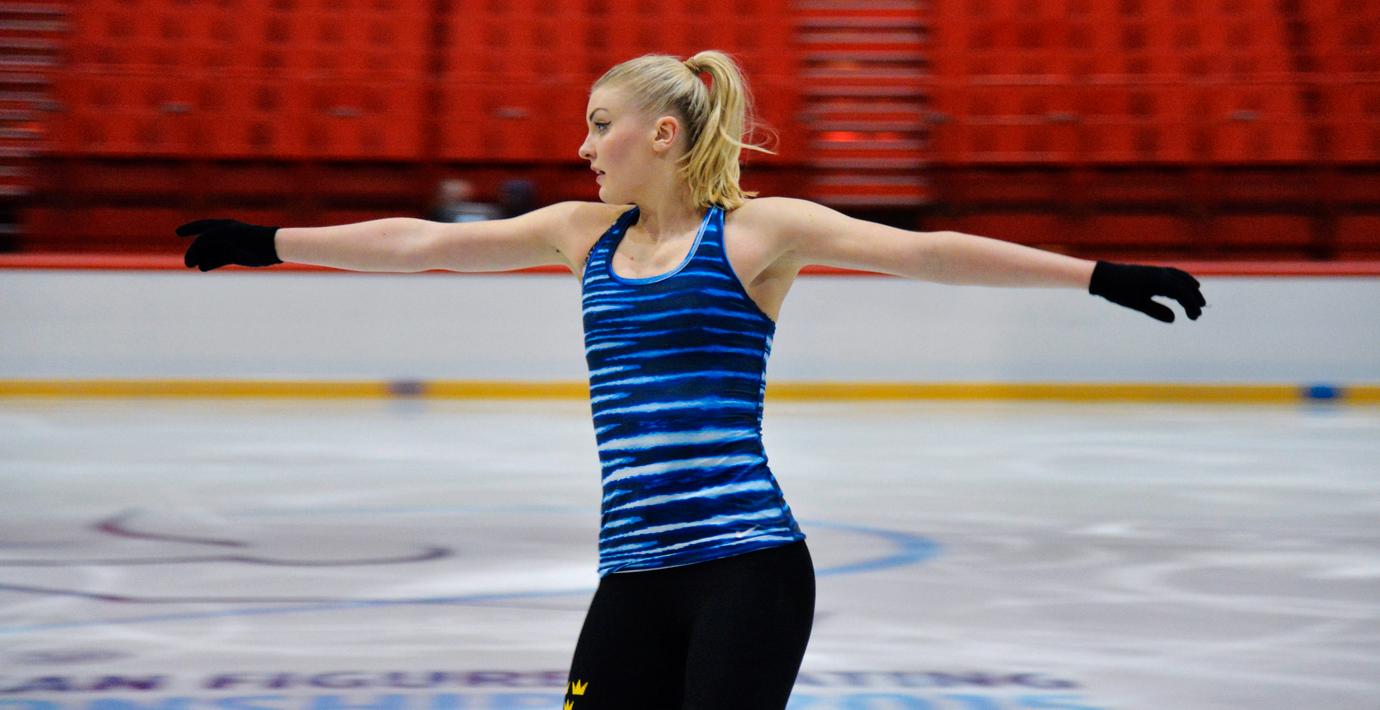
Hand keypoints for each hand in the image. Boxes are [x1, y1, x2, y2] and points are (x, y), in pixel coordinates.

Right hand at [177, 218, 281, 271]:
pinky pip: (220, 259)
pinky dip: (211, 263)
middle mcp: (227, 234)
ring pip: (212, 251)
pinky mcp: (237, 256)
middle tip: (186, 260)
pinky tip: (202, 268)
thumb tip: (191, 257)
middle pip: (205, 241)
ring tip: (193, 265)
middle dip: (194, 249)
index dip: (190, 228)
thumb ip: (202, 245)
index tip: (178, 232)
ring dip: (201, 257)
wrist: (269, 247)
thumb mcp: (219, 238)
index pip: (203, 226)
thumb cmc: (245, 238)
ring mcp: (232, 245)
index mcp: (224, 225)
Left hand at [1088, 260, 1205, 322]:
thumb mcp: (1137, 304)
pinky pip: (1174, 275)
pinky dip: (1183, 282)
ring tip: (1197, 302)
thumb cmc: (1119, 291)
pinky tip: (1184, 289)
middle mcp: (1163, 273)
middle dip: (1194, 299)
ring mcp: (1159, 271)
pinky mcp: (1154, 272)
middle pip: (1186, 286)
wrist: (1104, 276)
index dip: (1192, 305)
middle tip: (1197, 314)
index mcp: (1160, 281)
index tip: (1195, 317)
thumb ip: (1156, 311)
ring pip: (1182, 279)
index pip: (1183, 293)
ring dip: (1191, 290)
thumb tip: (1174, 319)